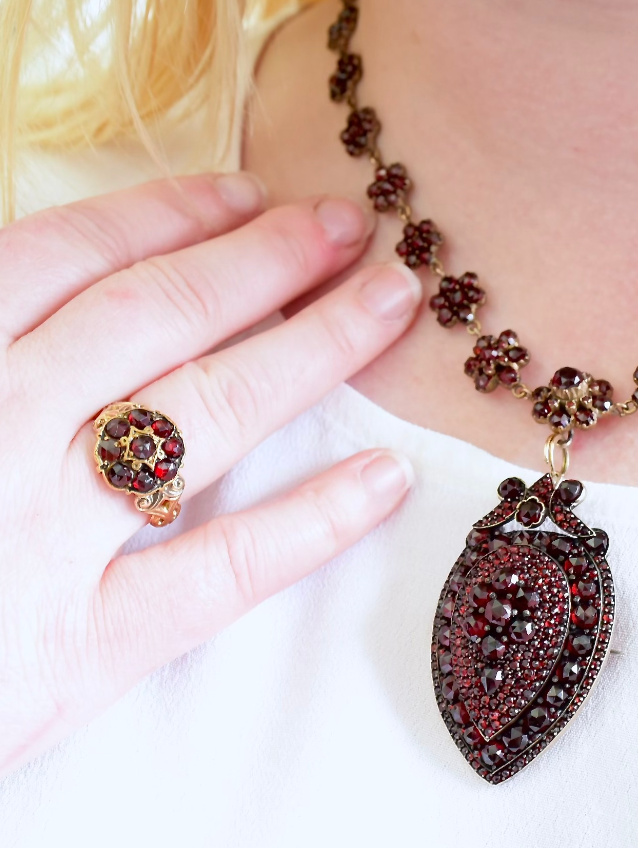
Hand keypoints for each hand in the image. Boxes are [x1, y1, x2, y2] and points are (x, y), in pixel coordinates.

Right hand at [0, 173, 421, 776]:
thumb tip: (48, 285)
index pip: (66, 259)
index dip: (170, 216)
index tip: (250, 194)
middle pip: (155, 319)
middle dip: (264, 261)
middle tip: (352, 227)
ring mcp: (36, 542)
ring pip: (202, 416)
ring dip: (309, 349)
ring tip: (390, 304)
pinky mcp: (77, 652)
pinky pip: (216, 572)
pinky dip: (311, 524)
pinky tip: (385, 480)